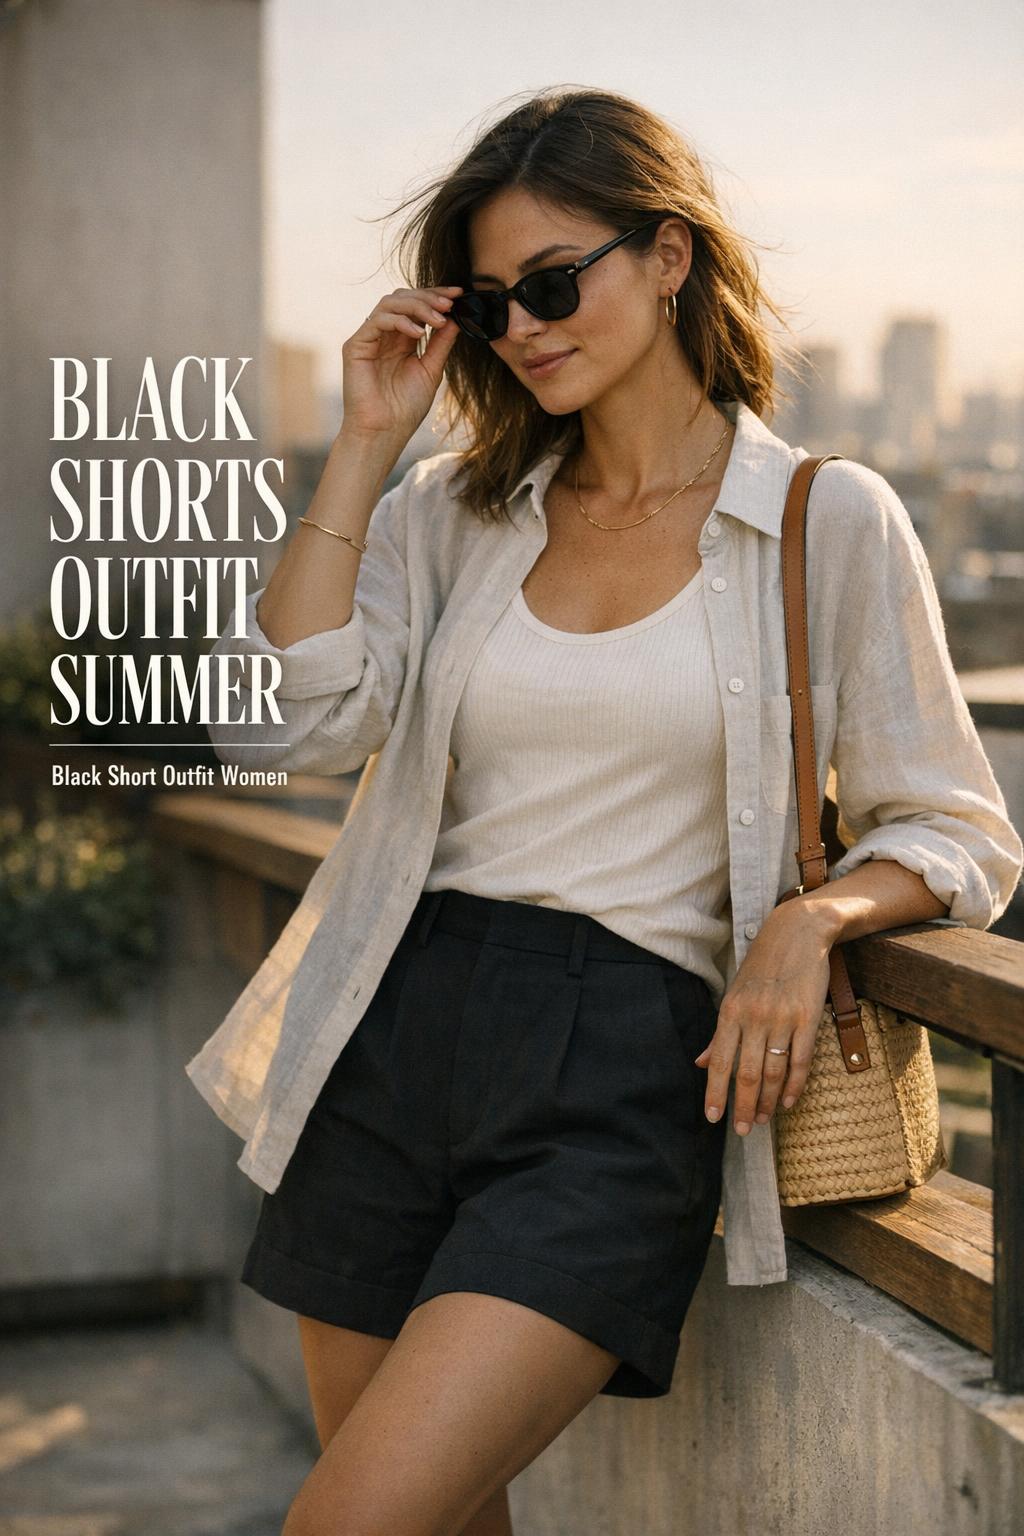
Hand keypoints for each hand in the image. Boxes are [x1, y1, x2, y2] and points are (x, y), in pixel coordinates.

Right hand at [340, 285, 464, 444]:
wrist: (383, 433)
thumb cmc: (405, 409)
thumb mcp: (431, 370)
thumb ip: (441, 344)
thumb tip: (456, 318)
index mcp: (401, 340)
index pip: (416, 306)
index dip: (436, 296)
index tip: (459, 294)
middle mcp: (384, 335)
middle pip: (403, 297)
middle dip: (429, 296)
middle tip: (450, 303)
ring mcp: (369, 338)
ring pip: (390, 303)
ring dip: (417, 306)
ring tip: (438, 319)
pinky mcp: (355, 345)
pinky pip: (377, 320)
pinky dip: (400, 322)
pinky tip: (418, 334)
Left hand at [693, 905, 833, 1134]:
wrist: (797, 933)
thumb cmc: (762, 966)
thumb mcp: (735, 994)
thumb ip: (720, 1033)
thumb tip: (702, 1062)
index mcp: (731, 1011)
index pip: (719, 1061)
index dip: (715, 1093)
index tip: (713, 1119)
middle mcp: (754, 1017)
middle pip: (745, 1073)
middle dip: (741, 1106)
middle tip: (741, 1130)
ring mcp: (782, 1018)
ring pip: (772, 1072)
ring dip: (766, 1101)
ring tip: (761, 1121)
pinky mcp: (808, 1018)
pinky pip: (800, 1061)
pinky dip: (793, 1086)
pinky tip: (786, 1103)